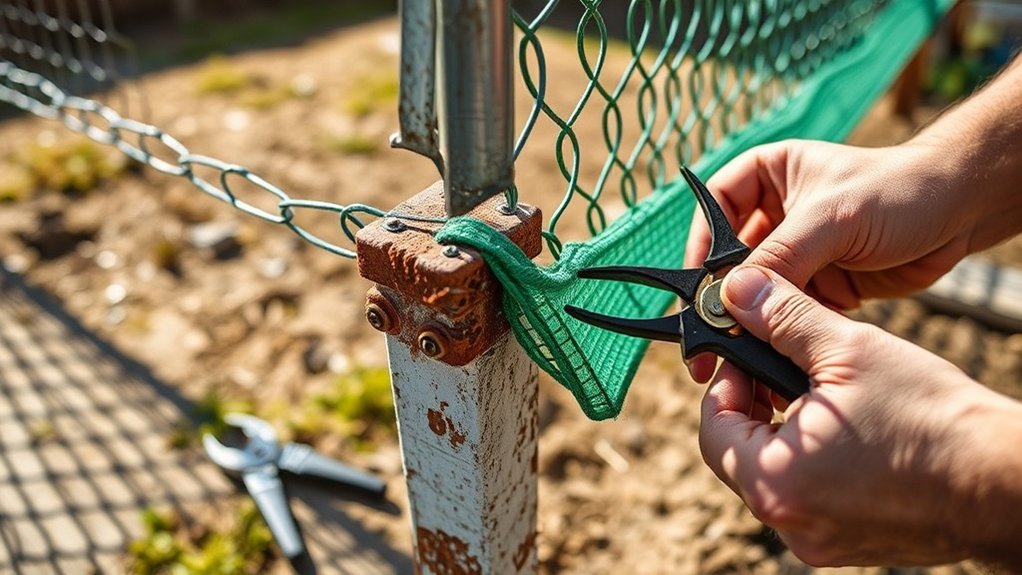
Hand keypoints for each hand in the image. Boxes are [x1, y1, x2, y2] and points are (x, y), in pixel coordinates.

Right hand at [683, 139, 976, 381]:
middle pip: (729, 257)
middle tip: (706, 329)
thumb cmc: (898, 190)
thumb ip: (780, 256)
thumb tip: (731, 295)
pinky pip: (786, 310)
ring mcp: (796, 251)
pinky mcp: (818, 283)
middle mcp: (774, 214)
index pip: (714, 209)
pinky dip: (779, 330)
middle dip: (721, 294)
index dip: (700, 247)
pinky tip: (769, 350)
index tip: (696, 285)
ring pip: (756, 289)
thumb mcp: (831, 218)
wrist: (960, 212)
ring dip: (748, 318)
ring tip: (734, 348)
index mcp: (766, 176)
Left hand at [698, 265, 1021, 567]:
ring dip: (782, 430)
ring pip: (772, 475)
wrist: (1004, 479)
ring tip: (818, 392)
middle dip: (753, 405)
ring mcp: (818, 540)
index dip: (724, 383)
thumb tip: (739, 290)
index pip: (712, 429)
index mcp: (775, 481)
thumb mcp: (848, 350)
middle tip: (780, 367)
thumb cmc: (932, 417)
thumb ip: (782, 318)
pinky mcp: (846, 544)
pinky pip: (806, 497)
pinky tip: (843, 428)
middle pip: (738, 455)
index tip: (746, 354)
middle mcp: (788, 522)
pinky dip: (810, 460)